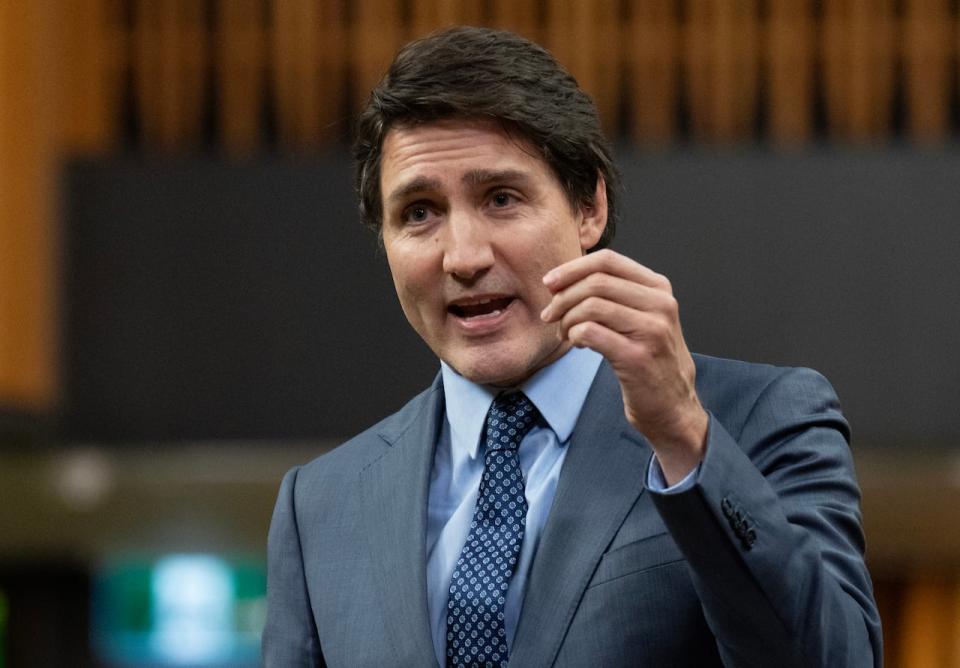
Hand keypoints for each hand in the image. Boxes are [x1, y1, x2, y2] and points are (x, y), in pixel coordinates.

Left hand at [541, 249, 707, 484]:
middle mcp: (660, 304)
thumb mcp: (641, 316)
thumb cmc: (648, 359)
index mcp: (659, 288)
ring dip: (567, 319)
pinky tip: (577, 344)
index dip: (572, 268)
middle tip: (549, 315)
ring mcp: (652, 330)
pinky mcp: (637, 357)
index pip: (608, 260)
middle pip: (596, 282)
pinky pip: (590, 332)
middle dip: (563, 297)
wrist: (672, 405)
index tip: (549, 283)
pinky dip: (574, 336)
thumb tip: (564, 277)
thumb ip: (614, 293)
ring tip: (564, 333)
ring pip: (591, 305)